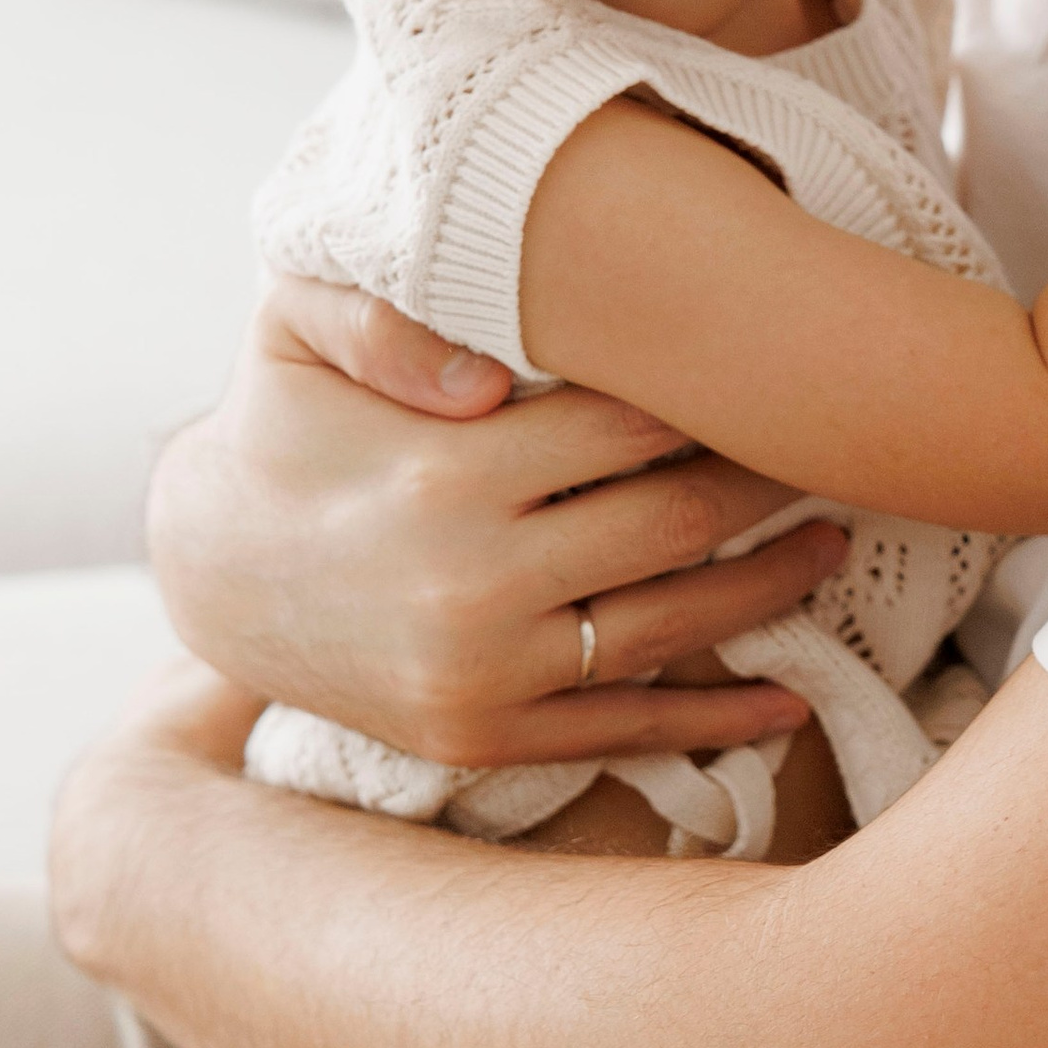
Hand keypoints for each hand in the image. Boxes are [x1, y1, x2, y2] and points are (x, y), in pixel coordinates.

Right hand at [146, 276, 846, 769]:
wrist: (209, 572)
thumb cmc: (276, 425)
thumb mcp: (290, 326)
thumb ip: (378, 311)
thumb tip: (488, 368)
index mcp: (448, 470)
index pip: (634, 420)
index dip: (721, 393)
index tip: (784, 371)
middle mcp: (476, 579)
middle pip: (677, 518)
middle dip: (771, 481)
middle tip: (838, 449)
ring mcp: (484, 671)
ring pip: (673, 624)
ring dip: (772, 588)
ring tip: (833, 547)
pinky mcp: (485, 737)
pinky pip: (626, 727)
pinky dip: (719, 716)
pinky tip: (788, 699)